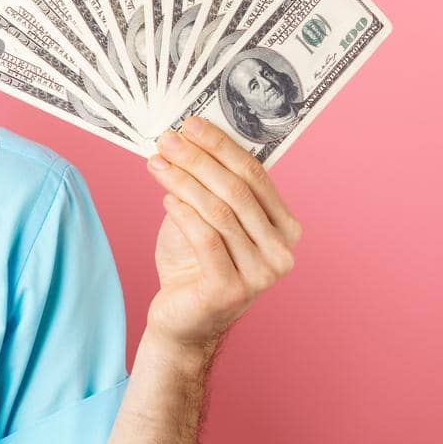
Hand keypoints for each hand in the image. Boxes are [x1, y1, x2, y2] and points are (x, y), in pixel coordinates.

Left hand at [143, 115, 301, 351]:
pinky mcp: (231, 291)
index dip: (222, 147)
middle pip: (238, 191)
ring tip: (158, 164)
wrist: (182, 319)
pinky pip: (206, 239)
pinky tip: (166, 198)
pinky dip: (184, 214)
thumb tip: (186, 138)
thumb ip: (207, 185)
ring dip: (184, 182)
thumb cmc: (194, 263)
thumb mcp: (204, 217)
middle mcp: (281, 252)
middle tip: (168, 140)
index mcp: (284, 228)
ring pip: (220, 213)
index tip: (191, 124)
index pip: (256, 176)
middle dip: (199, 160)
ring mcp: (260, 275)